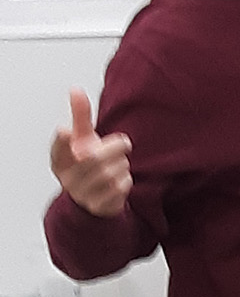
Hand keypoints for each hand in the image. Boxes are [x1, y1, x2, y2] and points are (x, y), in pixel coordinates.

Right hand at [51, 89, 133, 217]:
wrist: (94, 195)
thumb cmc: (86, 162)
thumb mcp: (82, 139)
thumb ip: (80, 115)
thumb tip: (75, 89)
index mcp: (60, 160)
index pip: (58, 149)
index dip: (61, 141)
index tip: (65, 130)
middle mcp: (68, 178)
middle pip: (93, 159)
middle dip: (114, 148)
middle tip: (124, 142)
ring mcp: (82, 194)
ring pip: (109, 174)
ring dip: (121, 164)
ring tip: (119, 163)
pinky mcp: (98, 206)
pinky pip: (119, 188)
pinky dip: (125, 180)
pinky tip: (121, 179)